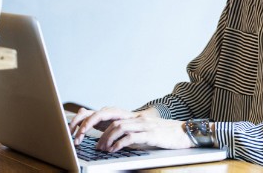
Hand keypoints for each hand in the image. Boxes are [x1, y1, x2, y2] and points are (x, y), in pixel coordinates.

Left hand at [69, 106, 192, 151]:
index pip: (105, 112)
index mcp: (131, 117)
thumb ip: (126, 132)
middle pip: (108, 116)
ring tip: (102, 149)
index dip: (89, 119)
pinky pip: (131, 137)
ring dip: (105, 139)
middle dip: (91, 126)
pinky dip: (120, 144)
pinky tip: (115, 150)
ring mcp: (144, 125)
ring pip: (118, 126)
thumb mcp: (141, 131)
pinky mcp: (151, 134)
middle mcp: (136, 118)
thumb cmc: (162, 135)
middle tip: (82, 138)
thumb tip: (106, 140)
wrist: (185, 132)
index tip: (78, 131)